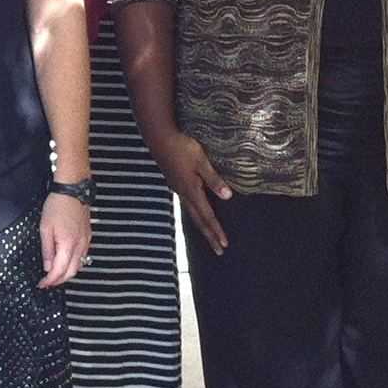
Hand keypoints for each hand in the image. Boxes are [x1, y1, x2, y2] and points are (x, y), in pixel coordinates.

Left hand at [38, 192, 91, 287]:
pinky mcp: (88, 237)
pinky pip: (83, 256)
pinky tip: (66, 262)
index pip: (59, 271)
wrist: (73, 190)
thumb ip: (47, 250)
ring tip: (55, 275)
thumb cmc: (57, 205)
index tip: (42, 284)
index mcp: (67, 245)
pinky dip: (74, 264)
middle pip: (71, 273)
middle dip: (59, 281)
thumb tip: (47, 267)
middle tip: (47, 282)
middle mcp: (80, 246)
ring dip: (67, 274)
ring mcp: (86, 242)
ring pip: (78, 266)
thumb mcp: (45, 228)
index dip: (50, 281)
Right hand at [155, 129, 233, 256]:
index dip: (216, 231)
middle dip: (209, 235)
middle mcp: (183, 193)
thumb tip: (228, 196)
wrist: (158, 137)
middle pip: (198, 220)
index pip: (207, 216)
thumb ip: (214, 179)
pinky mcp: (175, 182)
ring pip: (191, 213)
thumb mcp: (201, 160)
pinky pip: (186, 203)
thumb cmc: (181, 146)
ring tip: (208, 235)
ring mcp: (177, 188)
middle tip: (218, 250)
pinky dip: (194, 213)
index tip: (224, 244)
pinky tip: (196, 210)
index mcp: (191, 190)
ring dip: (201, 226)